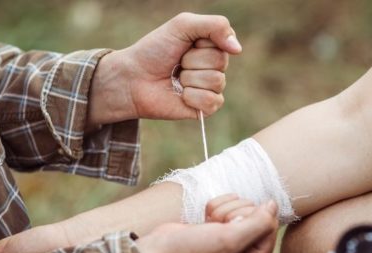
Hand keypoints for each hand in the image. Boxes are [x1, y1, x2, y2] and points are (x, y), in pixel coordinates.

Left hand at [88, 12, 240, 126]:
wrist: (133, 78)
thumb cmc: (154, 50)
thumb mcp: (183, 25)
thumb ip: (215, 26)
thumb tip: (238, 49)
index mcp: (211, 45)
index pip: (225, 43)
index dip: (202, 44)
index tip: (185, 44)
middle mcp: (214, 66)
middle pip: (221, 63)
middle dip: (193, 61)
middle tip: (177, 62)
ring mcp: (210, 87)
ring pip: (217, 82)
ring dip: (190, 79)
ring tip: (176, 78)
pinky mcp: (205, 108)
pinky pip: (213, 102)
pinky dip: (193, 97)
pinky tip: (181, 94)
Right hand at [137, 196, 278, 252]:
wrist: (158, 252)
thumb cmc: (192, 252)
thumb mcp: (230, 239)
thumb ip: (258, 222)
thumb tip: (274, 204)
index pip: (270, 226)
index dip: (250, 218)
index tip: (229, 228)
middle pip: (258, 214)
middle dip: (234, 214)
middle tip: (216, 229)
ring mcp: (235, 241)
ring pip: (242, 206)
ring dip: (222, 211)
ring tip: (208, 227)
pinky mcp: (222, 229)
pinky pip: (229, 205)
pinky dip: (215, 208)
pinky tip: (204, 222)